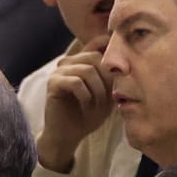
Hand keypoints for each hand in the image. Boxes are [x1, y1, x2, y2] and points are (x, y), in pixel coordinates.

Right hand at [37, 41, 112, 172]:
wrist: (69, 135)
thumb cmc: (88, 115)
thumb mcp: (106, 94)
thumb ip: (111, 77)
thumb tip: (124, 60)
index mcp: (81, 61)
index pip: (97, 42)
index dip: (110, 46)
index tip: (121, 65)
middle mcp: (69, 62)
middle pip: (95, 57)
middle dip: (107, 79)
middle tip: (109, 98)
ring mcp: (59, 71)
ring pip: (87, 70)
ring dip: (98, 91)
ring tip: (97, 106)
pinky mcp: (53, 83)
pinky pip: (75, 82)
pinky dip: (85, 96)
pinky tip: (86, 106)